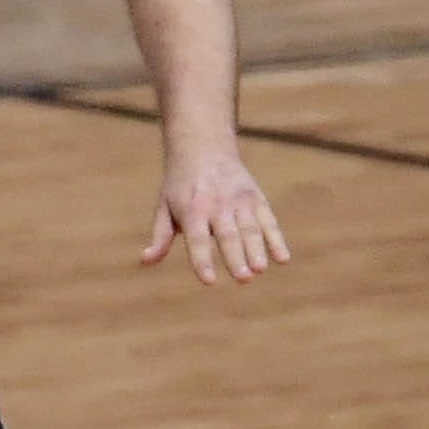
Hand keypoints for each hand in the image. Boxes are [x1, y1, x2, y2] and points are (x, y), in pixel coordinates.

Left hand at [141, 142, 291, 285]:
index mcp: (192, 209)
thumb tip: (145, 261)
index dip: (202, 259)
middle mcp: (217, 204)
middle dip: (236, 257)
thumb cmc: (180, 186)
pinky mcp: (256, 198)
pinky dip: (277, 239)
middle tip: (243, 279)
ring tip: (260, 270)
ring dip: (257, 250)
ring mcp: (240, 200)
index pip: (196, 238)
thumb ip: (160, 237)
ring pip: (250, 228)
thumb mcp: (164, 207)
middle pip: (228, 234)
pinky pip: (269, 221)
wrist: (204, 147)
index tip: (208, 280)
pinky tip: (283, 258)